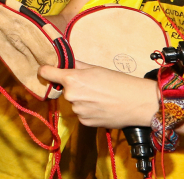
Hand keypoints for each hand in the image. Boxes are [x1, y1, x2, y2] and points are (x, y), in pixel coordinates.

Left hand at [38, 62, 159, 128]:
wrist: (137, 102)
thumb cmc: (119, 82)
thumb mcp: (95, 68)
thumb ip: (76, 65)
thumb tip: (63, 60)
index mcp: (71, 79)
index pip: (46, 72)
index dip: (45, 70)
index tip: (47, 70)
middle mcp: (71, 96)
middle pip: (63, 89)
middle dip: (72, 87)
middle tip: (90, 86)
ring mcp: (77, 111)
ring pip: (73, 102)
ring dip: (81, 100)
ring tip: (99, 97)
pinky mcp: (85, 122)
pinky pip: (81, 114)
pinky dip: (87, 111)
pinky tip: (100, 107)